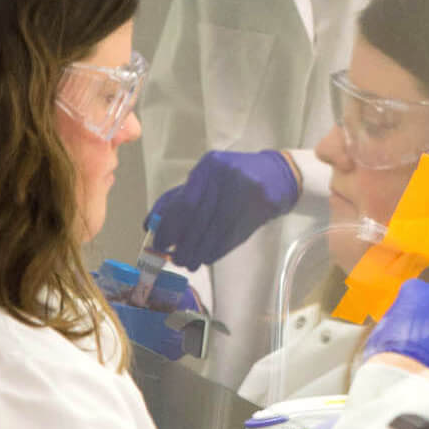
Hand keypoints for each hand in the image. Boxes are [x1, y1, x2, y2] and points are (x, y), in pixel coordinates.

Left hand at [145, 150, 300, 267]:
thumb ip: (178, 197)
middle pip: (198, 220)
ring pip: (214, 233)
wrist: (277, 176)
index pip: (184, 203)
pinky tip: (205, 257)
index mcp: (209, 166)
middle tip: (173, 258)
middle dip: (183, 245)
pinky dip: (214, 252)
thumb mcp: (207, 179)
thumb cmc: (233, 178)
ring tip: (188, 262)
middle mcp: (227, 175)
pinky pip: (230, 237)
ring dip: (197, 253)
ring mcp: (246, 191)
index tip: (160, 243)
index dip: (169, 228)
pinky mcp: (259, 207)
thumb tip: (151, 224)